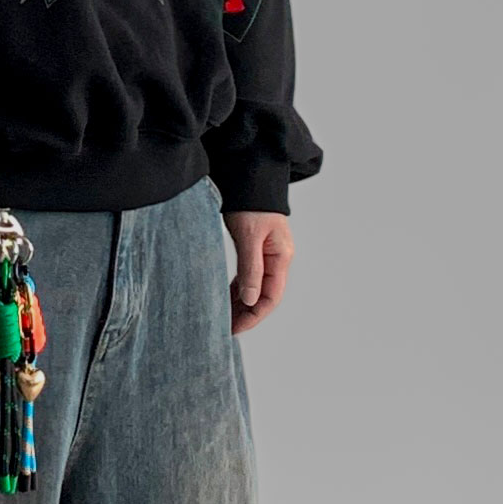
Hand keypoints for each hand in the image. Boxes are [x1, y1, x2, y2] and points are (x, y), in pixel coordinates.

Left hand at [223, 209, 293, 333]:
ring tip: (222, 317)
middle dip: (245, 313)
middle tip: (224, 328)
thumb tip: (249, 300)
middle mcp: (277, 257)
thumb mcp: (249, 237)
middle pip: (263, 295)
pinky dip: (236, 289)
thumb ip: (250, 269)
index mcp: (281, 256)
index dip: (253, 316)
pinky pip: (248, 276)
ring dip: (240, 303)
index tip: (234, 329)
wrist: (249, 174)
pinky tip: (224, 298)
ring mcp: (267, 253)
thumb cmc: (251, 202)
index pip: (270, 297)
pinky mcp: (255, 248)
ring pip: (254, 287)